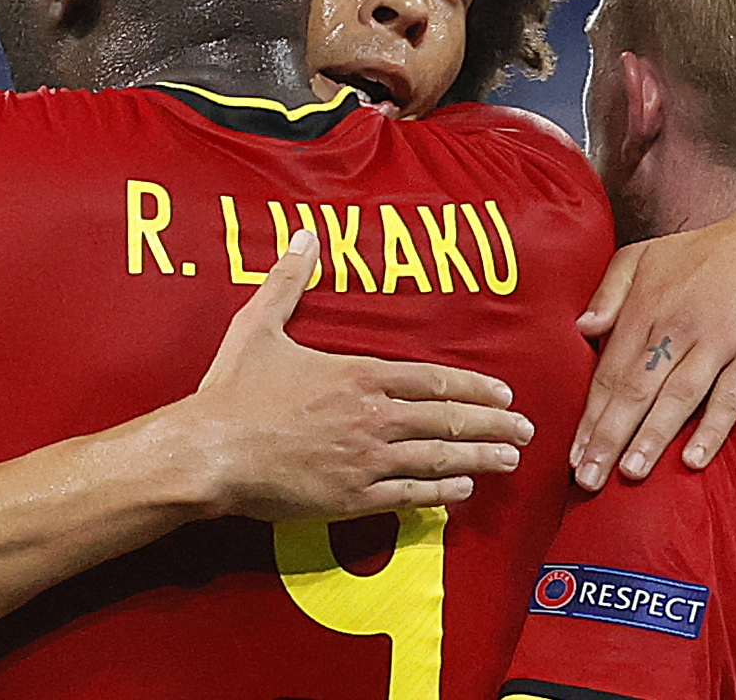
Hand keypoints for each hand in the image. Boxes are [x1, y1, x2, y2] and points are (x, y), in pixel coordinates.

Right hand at [190, 229, 533, 520]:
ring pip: (438, 458)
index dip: (473, 388)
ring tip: (511, 461)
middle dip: (493, 425)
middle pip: (448, 419)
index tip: (504, 394)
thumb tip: (305, 236)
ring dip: (480, 459)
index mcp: (358, 375)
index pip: (433, 379)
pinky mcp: (350, 498)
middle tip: (527, 431)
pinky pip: (409, 496)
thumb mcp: (259, 325)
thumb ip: (289, 282)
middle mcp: (372, 417)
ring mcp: (365, 460)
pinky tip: (464, 493)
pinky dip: (442, 495)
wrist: (208, 451)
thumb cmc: (232, 390)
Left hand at [568, 208, 735, 489]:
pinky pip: (729, 399)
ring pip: (678, 397)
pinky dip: (711, 429)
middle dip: (609, 437)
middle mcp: (676, 328)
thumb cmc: (700, 256)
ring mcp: (716, 344)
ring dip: (652, 437)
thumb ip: (609, 290)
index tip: (575, 453)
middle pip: (636, 389)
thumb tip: (582, 329)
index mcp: (645, 307)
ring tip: (630, 473)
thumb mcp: (644, 255)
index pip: (610, 371)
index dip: (591, 415)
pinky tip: (693, 460)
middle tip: (590, 479)